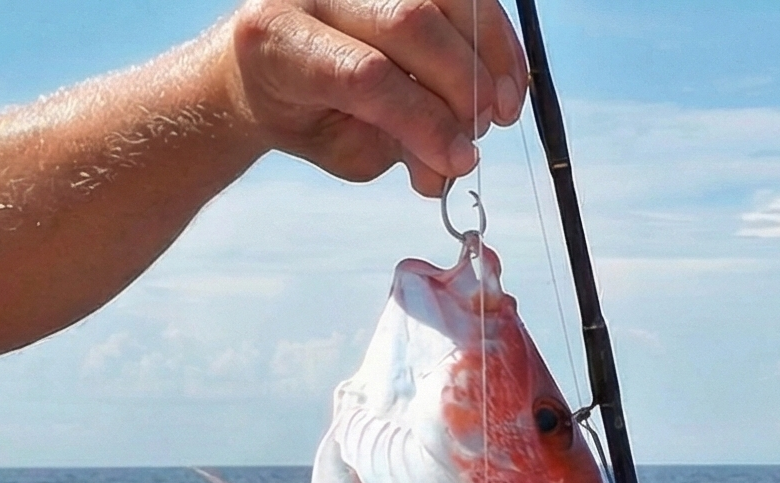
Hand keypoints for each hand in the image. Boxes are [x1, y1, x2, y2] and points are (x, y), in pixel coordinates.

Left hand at [224, 0, 530, 195]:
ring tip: (502, 108)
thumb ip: (396, 149)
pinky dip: (494, 35)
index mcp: (282, 38)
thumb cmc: (306, 113)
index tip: (460, 160)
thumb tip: (455, 162)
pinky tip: (507, 77)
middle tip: (480, 130)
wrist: (272, 69)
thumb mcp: (342, 148)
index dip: (424, 120)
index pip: (367, 74)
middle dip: (461, 85)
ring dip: (489, 56)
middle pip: (410, 23)